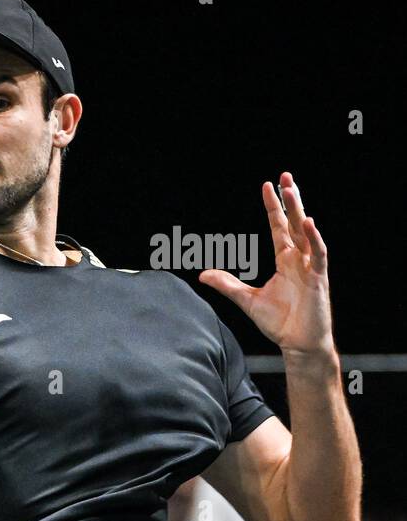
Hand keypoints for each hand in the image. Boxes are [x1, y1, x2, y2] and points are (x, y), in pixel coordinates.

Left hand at [199, 173, 333, 356]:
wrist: (297, 344)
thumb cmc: (280, 322)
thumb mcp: (247, 300)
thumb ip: (227, 284)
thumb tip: (203, 274)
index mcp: (285, 261)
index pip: (278, 227)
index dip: (273, 207)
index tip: (267, 186)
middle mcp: (299, 260)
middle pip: (294, 223)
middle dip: (290, 199)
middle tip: (284, 176)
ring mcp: (310, 267)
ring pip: (306, 233)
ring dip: (299, 210)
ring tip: (291, 190)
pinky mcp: (318, 279)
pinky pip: (317, 254)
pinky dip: (314, 239)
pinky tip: (307, 223)